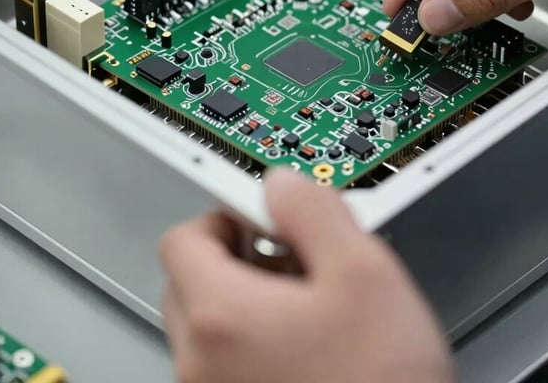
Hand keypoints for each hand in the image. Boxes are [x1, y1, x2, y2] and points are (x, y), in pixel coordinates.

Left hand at [160, 170, 453, 382]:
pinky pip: (225, 362)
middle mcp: (201, 362)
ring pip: (210, 324)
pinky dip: (254, 340)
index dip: (227, 215)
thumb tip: (283, 185)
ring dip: (249, 299)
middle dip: (238, 256)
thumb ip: (314, 211)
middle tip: (293, 254)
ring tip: (311, 302)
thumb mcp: (364, 272)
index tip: (266, 215)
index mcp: (221, 316)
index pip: (183, 238)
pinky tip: (309, 343)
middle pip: (190, 280)